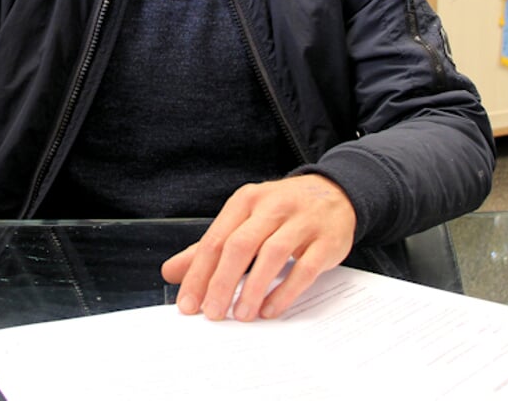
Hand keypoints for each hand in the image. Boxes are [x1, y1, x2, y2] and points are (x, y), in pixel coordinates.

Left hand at [161, 174, 354, 321]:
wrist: (335, 193)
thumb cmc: (282, 212)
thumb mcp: (244, 220)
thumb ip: (210, 247)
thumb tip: (171, 272)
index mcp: (245, 201)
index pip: (215, 239)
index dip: (199, 274)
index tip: (188, 304)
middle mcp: (272, 206)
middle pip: (240, 245)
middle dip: (222, 282)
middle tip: (212, 313)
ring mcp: (301, 221)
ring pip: (272, 254)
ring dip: (254, 288)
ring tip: (241, 315)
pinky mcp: (326, 240)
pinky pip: (305, 268)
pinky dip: (286, 290)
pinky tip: (271, 309)